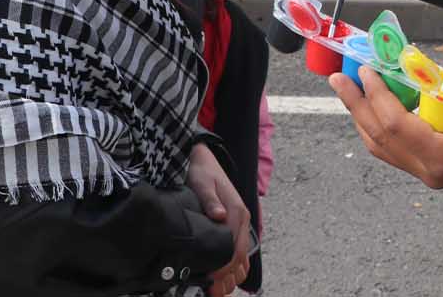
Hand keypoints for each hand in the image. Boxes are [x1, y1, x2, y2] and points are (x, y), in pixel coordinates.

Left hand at [186, 144, 250, 296]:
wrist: (202, 159)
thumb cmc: (201, 171)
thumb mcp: (202, 182)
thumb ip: (210, 200)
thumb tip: (219, 215)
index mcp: (237, 213)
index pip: (235, 250)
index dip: (223, 269)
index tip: (209, 281)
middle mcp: (241, 220)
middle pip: (240, 259)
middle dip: (227, 278)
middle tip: (211, 291)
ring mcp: (239, 223)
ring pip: (242, 258)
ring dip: (231, 275)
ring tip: (215, 289)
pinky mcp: (233, 224)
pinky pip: (238, 250)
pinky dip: (232, 267)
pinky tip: (220, 277)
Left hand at [329, 67, 442, 188]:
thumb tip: (410, 68)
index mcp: (441, 156)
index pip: (395, 124)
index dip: (376, 95)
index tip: (366, 69)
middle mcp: (427, 170)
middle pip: (378, 137)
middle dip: (356, 103)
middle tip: (338, 77)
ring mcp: (425, 174)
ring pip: (379, 146)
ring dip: (361, 115)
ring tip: (347, 89)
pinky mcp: (425, 169)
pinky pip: (390, 150)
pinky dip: (375, 126)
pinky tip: (369, 106)